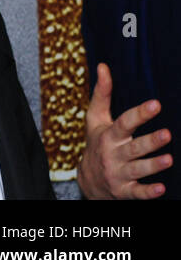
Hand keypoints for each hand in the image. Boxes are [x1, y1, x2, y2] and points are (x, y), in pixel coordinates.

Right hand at [78, 62, 171, 198]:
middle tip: (167, 134)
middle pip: (133, 148)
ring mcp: (118, 173)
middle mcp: (113, 154)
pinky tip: (161, 189)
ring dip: (153, 165)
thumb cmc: (97, 142)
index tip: (156, 105)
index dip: (139, 114)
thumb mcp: (96, 118)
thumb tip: (103, 66)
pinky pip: (137, 193)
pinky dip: (148, 192)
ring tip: (169, 159)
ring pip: (137, 170)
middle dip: (150, 142)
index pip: (124, 123)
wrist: (88, 180)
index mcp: (109, 135)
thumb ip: (102, 93)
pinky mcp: (125, 191)